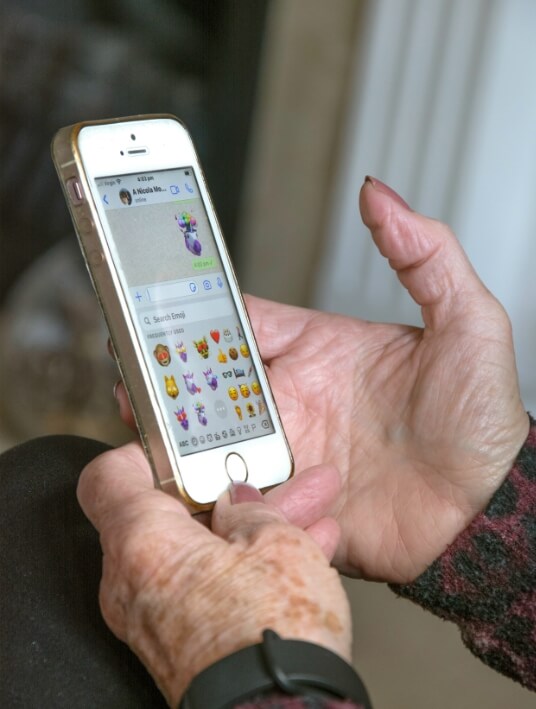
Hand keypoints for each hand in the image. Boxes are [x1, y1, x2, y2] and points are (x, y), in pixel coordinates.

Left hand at [77, 443, 350, 706]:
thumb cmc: (272, 637)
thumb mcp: (276, 541)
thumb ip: (252, 508)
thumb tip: (242, 502)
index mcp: (143, 543)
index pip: (110, 477)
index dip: (144, 454)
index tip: (178, 448)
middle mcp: (134, 583)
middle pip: (167, 515)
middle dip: (222, 495)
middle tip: (262, 482)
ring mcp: (156, 617)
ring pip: (198, 551)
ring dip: (245, 530)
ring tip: (300, 515)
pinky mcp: (182, 643)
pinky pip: (208, 587)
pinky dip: (245, 568)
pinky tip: (299, 553)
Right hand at [114, 177, 528, 584]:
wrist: (488, 509)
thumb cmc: (483, 417)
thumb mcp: (467, 320)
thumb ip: (424, 253)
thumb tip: (379, 195)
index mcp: (321, 351)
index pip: (245, 322)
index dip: (198, 313)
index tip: (155, 307)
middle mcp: (298, 399)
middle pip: (213, 379)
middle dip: (170, 374)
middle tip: (134, 371)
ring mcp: (290, 451)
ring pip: (211, 435)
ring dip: (177, 430)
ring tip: (145, 424)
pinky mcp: (290, 500)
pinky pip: (235, 491)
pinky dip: (207, 484)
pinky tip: (184, 477)